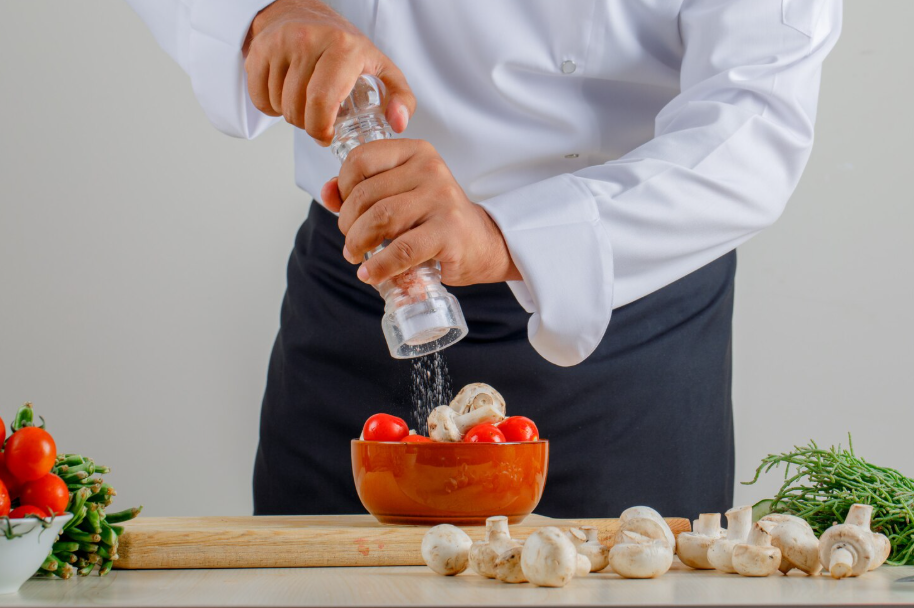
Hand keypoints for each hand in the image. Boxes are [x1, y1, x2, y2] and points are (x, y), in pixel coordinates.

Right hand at [244, 0, 414, 143]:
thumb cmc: (345, 47)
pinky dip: (270, 106)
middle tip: (317, 119)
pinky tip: (284, 95)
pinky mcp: (258, 49)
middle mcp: (308, 41)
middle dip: (307, 125)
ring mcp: (280, 43)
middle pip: (298, 109)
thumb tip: (398, 123)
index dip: (320, 128)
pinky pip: (258, 97)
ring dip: (290, 115)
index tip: (325, 135)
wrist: (304, 14)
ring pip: (278, 105)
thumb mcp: (381, 68)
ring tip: (304, 103)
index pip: (322, 101)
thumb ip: (401, 97)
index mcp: (342, 48)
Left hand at [321, 139, 521, 285]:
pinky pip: (402, 250)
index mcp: (416, 152)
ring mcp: (442, 199)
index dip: (342, 187)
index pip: (360, 159)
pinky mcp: (448, 231)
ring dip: (358, 242)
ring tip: (356, 255)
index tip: (344, 208)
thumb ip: (362, 189)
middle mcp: (430, 170)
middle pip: (366, 194)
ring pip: (380, 219)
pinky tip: (370, 273)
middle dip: (347, 223)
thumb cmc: (434, 219)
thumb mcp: (399, 194)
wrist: (480, 243)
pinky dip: (379, 266)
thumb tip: (326, 192)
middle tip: (351, 241)